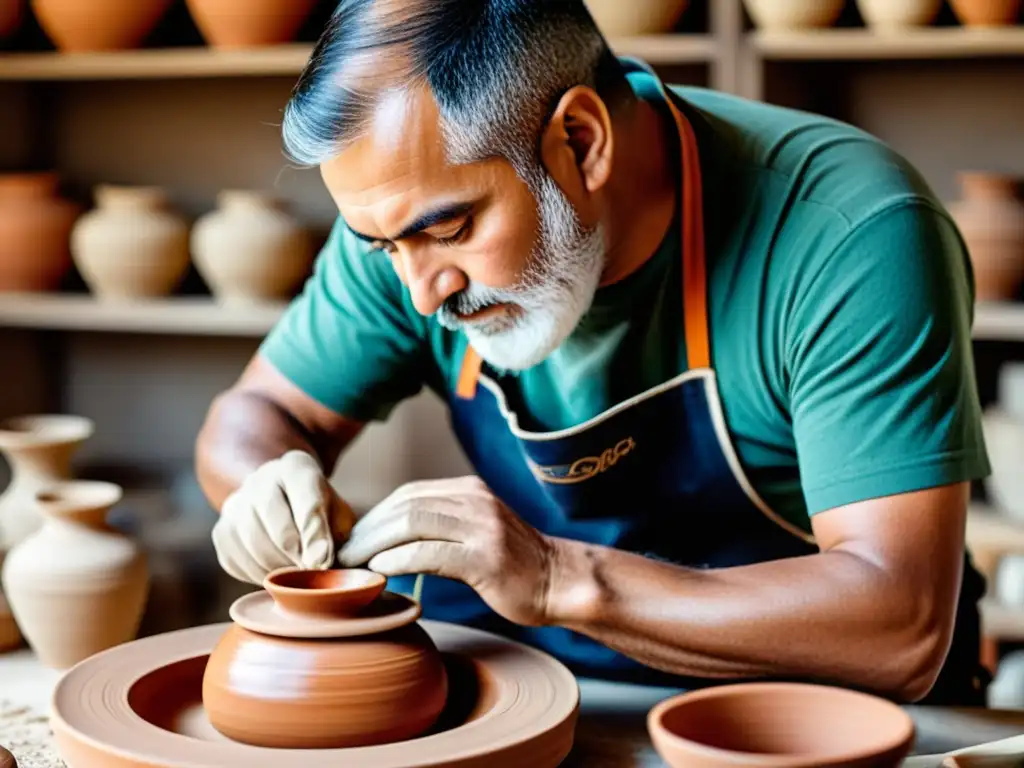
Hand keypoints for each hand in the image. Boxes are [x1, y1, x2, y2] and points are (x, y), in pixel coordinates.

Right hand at [211, 450, 355, 583]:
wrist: (278, 498)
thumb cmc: (317, 510)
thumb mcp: (337, 513)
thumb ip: (335, 533)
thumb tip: (319, 562)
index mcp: (296, 468)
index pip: (308, 504)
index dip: (316, 537)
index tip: (322, 562)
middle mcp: (259, 480)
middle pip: (278, 530)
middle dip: (299, 558)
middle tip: (311, 573)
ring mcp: (235, 504)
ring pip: (256, 549)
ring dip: (280, 570)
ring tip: (297, 573)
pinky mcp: (221, 531)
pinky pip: (239, 563)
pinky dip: (259, 575)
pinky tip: (275, 570)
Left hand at [337, 476, 554, 625]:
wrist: (560, 581)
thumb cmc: (515, 565)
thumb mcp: (478, 529)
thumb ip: (444, 525)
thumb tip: (392, 536)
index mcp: (470, 490)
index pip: (408, 494)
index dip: (375, 515)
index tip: (352, 538)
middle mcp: (475, 500)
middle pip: (405, 506)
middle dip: (367, 530)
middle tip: (342, 553)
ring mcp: (482, 527)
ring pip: (412, 524)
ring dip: (374, 545)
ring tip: (352, 565)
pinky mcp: (485, 557)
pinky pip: (429, 553)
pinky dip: (397, 561)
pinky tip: (380, 572)